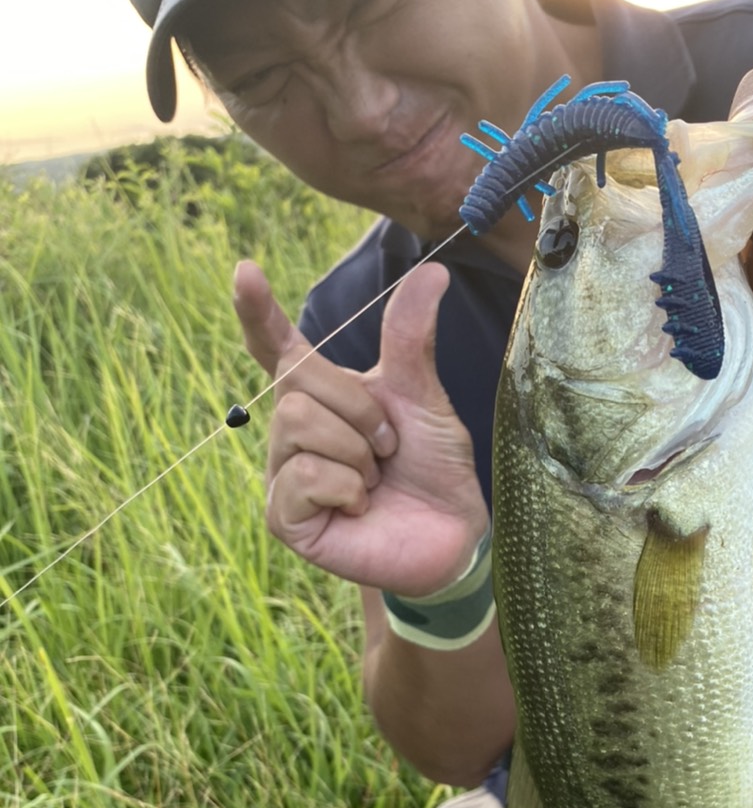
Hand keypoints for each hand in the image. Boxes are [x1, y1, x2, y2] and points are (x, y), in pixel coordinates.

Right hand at [233, 260, 489, 593]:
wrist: (452, 534)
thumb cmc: (434, 467)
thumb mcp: (425, 397)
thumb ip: (411, 340)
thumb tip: (432, 272)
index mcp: (322, 395)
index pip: (277, 348)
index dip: (257, 312)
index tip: (245, 272)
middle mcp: (293, 431)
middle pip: (296, 383)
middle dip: (358, 409)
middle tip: (389, 446)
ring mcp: (283, 474)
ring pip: (296, 424)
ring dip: (354, 451)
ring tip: (376, 479)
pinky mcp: (284, 517)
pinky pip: (301, 474)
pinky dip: (345, 486)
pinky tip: (360, 506)